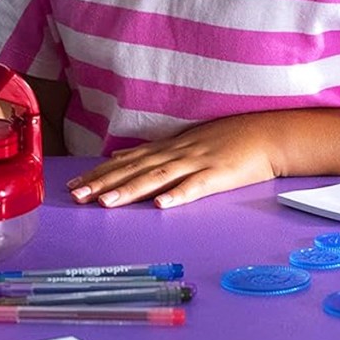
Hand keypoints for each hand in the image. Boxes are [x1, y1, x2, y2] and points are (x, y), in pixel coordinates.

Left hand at [65, 113, 281, 208]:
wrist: (266, 134)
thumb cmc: (225, 140)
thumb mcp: (182, 142)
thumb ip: (150, 153)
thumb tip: (117, 158)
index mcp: (166, 149)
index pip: (125, 163)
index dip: (98, 173)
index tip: (73, 184)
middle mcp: (175, 154)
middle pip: (134, 170)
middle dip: (103, 183)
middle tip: (76, 196)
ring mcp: (196, 163)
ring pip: (157, 178)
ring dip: (130, 190)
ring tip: (106, 202)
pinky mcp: (219, 175)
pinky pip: (196, 187)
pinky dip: (178, 195)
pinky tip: (161, 205)